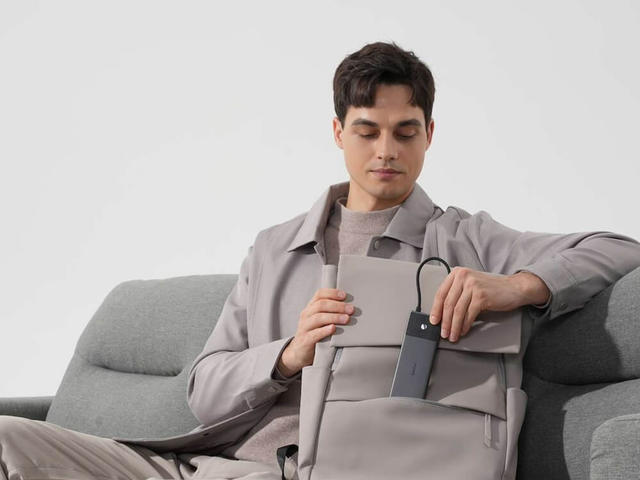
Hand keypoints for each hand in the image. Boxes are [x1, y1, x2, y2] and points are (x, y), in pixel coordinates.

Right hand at [277, 288, 352, 376]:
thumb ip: (330, 312)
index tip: (344, 295)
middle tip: (351, 309)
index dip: (332, 293)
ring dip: (334, 317)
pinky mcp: (305, 340)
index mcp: (310, 307)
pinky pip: (314, 334)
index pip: (319, 294)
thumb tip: (350, 306)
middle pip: (320, 305)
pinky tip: (333, 329)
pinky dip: (325, 330)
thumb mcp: (320, 320)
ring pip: (318, 318)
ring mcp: (304, 327)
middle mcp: (306, 315)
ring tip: (346, 319)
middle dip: (337, 306)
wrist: (299, 352)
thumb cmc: (314, 334)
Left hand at [429, 267, 549, 342]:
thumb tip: (443, 313)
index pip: (441, 293)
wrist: (514, 288)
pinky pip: (468, 314)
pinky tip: (463, 331)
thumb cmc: (492, 289)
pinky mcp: (481, 296)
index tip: (433, 320)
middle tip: (443, 332)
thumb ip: (458, 294)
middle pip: (448, 304)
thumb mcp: (471, 285)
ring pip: (457, 311)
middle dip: (444, 321)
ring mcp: (472, 286)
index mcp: (457, 273)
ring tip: (452, 335)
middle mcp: (463, 277)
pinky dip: (464, 325)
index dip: (435, 309)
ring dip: (453, 326)